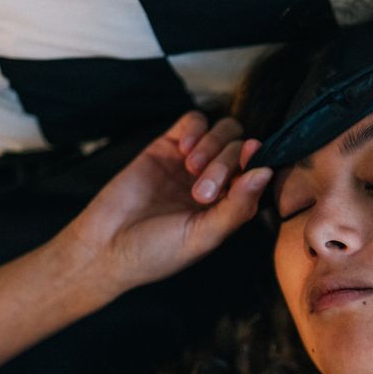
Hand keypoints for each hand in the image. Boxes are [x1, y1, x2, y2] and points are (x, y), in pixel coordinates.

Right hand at [56, 112, 272, 293]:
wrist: (106, 248)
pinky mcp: (167, 147)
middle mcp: (216, 182)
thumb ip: (238, 206)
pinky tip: (184, 147)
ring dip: (213, 144)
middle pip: (240, 150)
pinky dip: (196, 128)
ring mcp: (192, 163)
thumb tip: (266, 173)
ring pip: (223, 132)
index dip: (258, 165)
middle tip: (199, 192)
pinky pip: (194, 121)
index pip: (257, 174)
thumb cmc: (157, 252)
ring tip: (189, 168)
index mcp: (230, 206)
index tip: (253, 161)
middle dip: (226, 165)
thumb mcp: (204, 236)